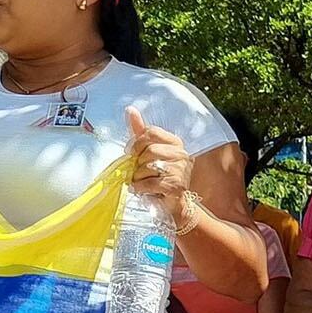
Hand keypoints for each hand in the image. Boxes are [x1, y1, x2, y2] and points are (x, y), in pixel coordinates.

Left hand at [125, 108, 192, 223]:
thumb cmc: (157, 175)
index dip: (136, 144)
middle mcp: (181, 154)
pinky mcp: (177, 186)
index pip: (150, 133)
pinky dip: (140, 187)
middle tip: (138, 172)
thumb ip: (139, 131)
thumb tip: (130, 109)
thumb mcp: (148, 151)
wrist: (172, 203)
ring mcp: (181, 170)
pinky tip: (141, 189)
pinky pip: (150, 183)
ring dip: (138, 177)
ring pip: (148, 167)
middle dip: (137, 164)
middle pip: (148, 151)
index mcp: (175, 142)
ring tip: (142, 181)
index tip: (132, 154)